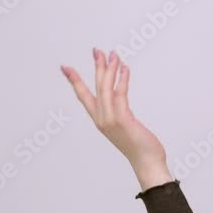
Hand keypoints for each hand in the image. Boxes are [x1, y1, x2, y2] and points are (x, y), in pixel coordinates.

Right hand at [60, 48, 167, 170]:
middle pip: (95, 86)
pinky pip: (120, 93)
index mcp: (100, 120)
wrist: (146, 162)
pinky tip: (125, 68)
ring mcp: (110, 119)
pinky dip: (122, 79)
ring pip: (106, 88)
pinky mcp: (121, 119)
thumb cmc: (140, 146)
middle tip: (97, 50)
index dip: (74, 81)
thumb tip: (120, 101)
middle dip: (96, 67)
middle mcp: (101, 118)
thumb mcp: (125, 127)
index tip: (65, 67)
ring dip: (110, 69)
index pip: (83, 96)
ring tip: (113, 54)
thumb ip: (120, 113)